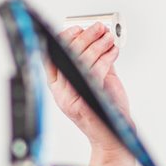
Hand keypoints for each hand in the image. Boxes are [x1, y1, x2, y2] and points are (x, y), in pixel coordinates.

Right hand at [46, 23, 131, 148]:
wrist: (114, 137)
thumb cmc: (105, 109)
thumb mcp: (95, 80)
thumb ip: (92, 61)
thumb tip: (95, 37)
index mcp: (58, 85)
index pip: (52, 55)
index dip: (64, 38)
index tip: (78, 28)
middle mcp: (60, 92)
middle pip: (67, 54)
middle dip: (85, 36)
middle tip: (99, 28)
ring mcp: (71, 98)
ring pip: (81, 60)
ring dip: (98, 44)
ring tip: (109, 38)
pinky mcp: (85, 101)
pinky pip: (94, 71)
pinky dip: (106, 57)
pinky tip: (113, 51)